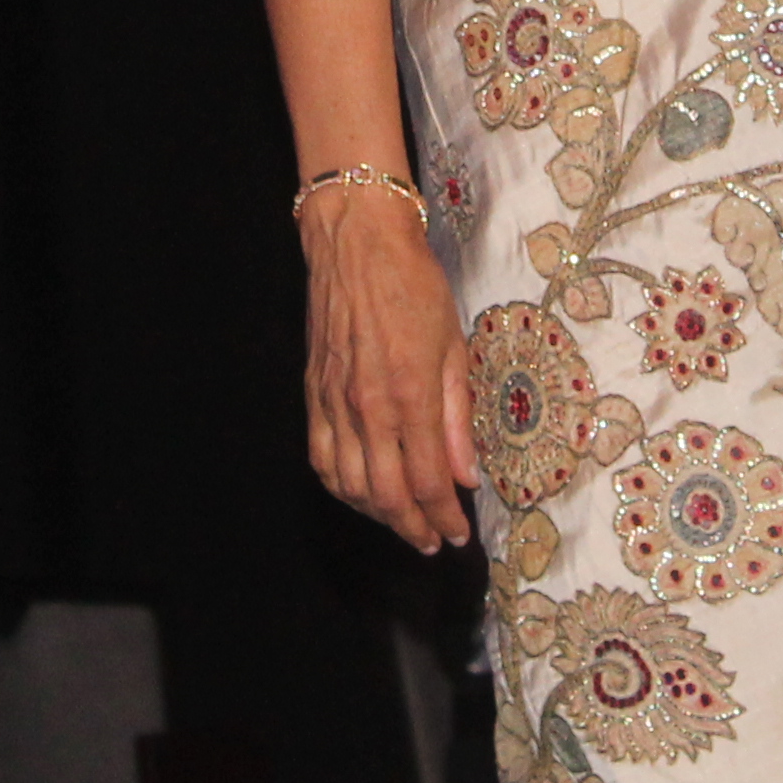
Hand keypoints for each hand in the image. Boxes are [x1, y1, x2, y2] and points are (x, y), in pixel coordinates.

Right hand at [300, 185, 477, 550]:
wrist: (357, 241)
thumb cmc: (413, 283)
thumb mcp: (453, 344)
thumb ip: (459, 415)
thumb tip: (467, 472)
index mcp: (410, 395)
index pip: (428, 481)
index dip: (445, 517)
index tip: (459, 533)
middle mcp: (368, 407)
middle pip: (386, 496)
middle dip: (412, 528)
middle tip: (433, 541)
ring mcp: (335, 402)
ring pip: (350, 485)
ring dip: (377, 514)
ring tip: (402, 521)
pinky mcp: (314, 393)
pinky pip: (321, 457)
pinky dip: (340, 487)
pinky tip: (358, 491)